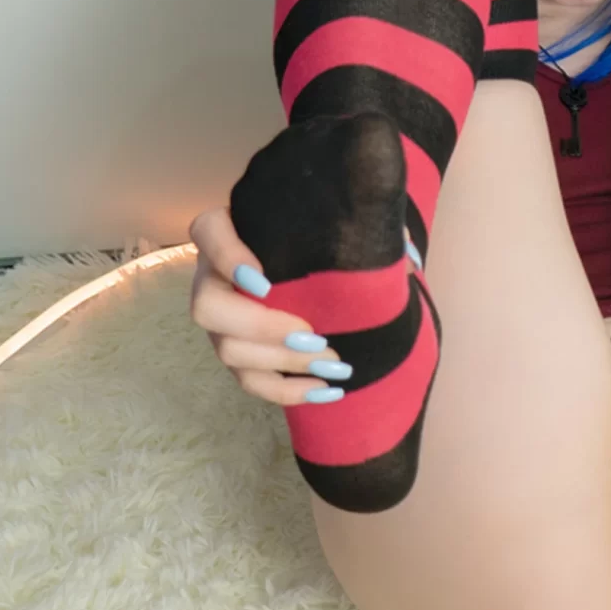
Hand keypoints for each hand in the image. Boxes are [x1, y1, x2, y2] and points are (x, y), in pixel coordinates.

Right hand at [187, 205, 350, 407]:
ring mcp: (221, 321)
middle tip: (312, 335)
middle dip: (261, 327)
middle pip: (207, 306)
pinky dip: (287, 390)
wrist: (311, 262)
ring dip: (283, 364)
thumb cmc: (318, 231)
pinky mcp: (237, 354)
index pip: (207, 232)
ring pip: (229, 351)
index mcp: (228, 230)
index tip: (265, 280)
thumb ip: (356, 222)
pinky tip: (325, 391)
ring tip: (334, 366)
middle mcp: (213, 277)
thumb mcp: (333, 218)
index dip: (227, 257)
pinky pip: (250, 381)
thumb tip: (403, 255)